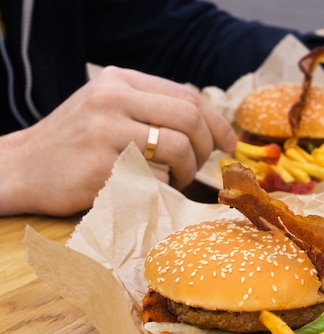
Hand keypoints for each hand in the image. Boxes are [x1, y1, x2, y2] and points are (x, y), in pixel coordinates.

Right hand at [0, 66, 236, 215]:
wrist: (21, 168)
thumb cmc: (73, 143)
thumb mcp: (106, 108)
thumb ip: (149, 108)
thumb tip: (205, 124)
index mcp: (119, 81)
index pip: (187, 95)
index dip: (216, 122)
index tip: (228, 144)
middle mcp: (113, 98)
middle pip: (189, 118)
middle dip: (206, 147)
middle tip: (200, 166)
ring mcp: (106, 131)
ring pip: (178, 148)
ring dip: (188, 171)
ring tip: (173, 180)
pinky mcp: (102, 166)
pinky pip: (157, 177)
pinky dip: (163, 187)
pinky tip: (150, 188)